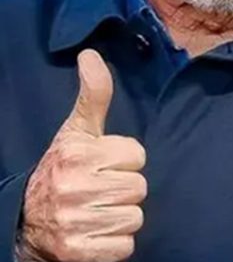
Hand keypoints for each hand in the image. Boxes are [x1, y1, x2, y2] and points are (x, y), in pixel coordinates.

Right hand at [19, 50, 147, 261]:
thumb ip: (94, 95)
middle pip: (139, 187)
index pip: (137, 155)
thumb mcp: (77, 131)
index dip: (126, 160)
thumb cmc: (64, 169)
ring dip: (121, 217)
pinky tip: (96, 233)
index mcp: (77, 154)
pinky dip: (115, 244)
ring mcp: (75, 222)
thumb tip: (91, 55)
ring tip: (98, 210)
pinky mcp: (80, 253)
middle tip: (101, 189)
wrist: (28, 221)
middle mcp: (74, 187)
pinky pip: (125, 246)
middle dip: (125, 188)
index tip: (105, 164)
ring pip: (134, 217)